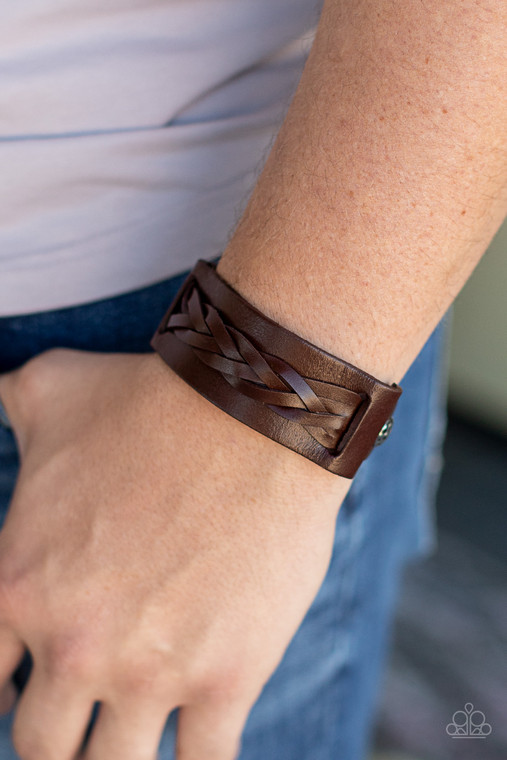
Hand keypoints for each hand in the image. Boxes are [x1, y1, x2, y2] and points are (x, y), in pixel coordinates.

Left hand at [0, 348, 348, 759]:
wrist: (254, 414)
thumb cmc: (150, 401)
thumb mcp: (51, 390)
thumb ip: (5, 399)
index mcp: (21, 587)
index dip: (6, 692)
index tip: (30, 690)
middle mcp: (74, 644)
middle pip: (41, 745)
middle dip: (59, 734)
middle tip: (85, 714)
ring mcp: (151, 671)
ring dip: (120, 754)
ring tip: (136, 732)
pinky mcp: (226, 679)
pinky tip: (199, 745)